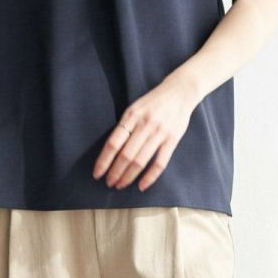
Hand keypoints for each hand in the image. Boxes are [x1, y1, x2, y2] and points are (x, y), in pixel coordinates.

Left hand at [93, 74, 199, 191]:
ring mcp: (160, 132)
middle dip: (115, 172)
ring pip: (140, 161)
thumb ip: (125, 126)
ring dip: (128, 176)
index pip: (113, 143)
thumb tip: (111, 151)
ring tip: (120, 185)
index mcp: (131, 115)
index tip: (97, 173)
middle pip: (126, 155)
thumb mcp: (135, 108)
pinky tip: (141, 186)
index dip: (104, 161)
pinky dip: (150, 176)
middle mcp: (145, 124)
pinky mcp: (173, 139)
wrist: (180, 91)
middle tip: (109, 183)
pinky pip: (160, 162)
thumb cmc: (153, 102)